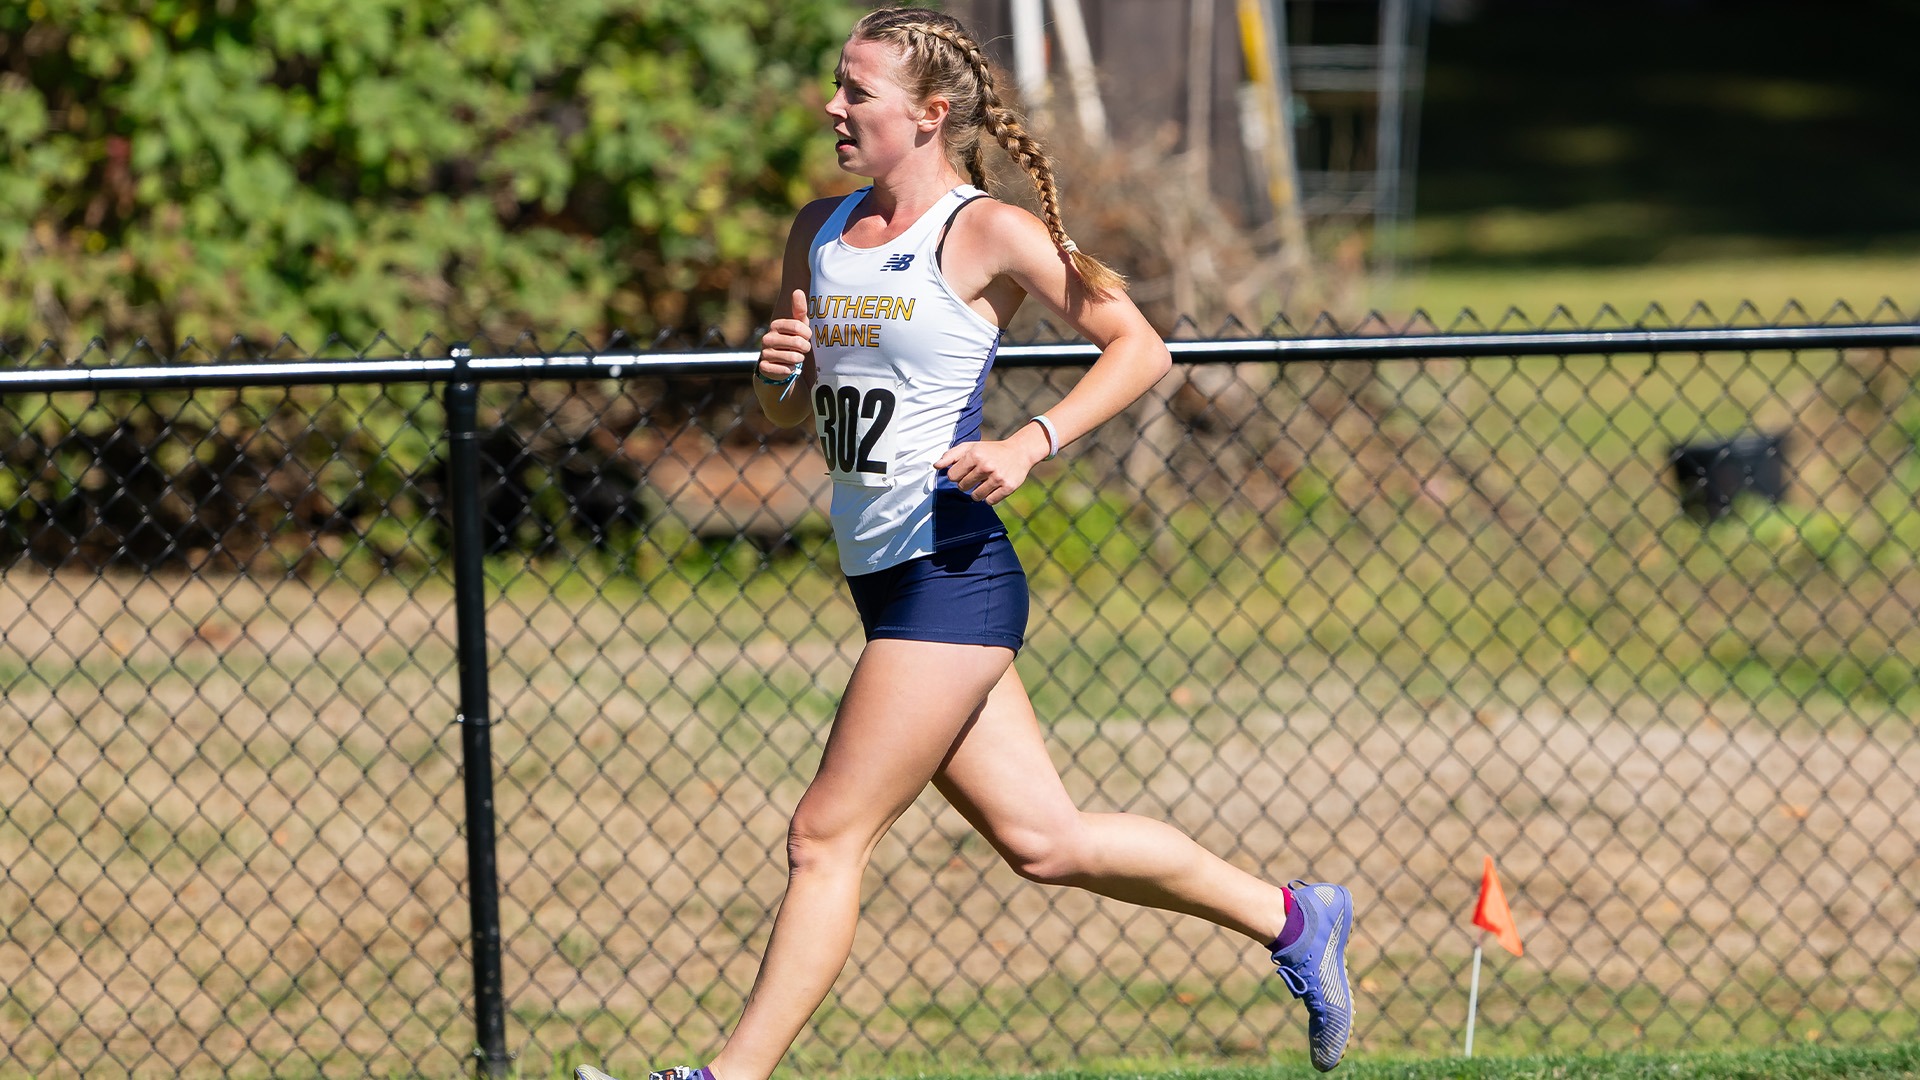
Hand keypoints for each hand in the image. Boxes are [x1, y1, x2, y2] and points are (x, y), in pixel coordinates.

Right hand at [758, 289, 810, 386]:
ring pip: (792, 357)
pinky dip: (790, 370)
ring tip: (796, 358)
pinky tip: (788, 367)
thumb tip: (797, 291)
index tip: (806, 337)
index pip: (799, 326)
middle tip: (802, 349)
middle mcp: (767, 338)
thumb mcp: (798, 326)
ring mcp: (764, 353)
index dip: (807, 334)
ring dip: (799, 359)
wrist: (779, 366)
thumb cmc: (792, 343)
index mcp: (776, 325)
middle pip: (797, 342)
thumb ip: (799, 310)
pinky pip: (784, 369)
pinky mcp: (763, 367)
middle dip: (805, 348)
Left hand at [935, 424, 1050, 503]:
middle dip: (966, 483)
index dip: (956, 475)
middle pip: (962, 487)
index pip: (952, 476)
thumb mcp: (971, 447)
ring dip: (977, 492)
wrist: (1019, 452)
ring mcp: (997, 477)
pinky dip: (990, 498)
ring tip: (985, 482)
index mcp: (974, 455)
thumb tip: (936, 466)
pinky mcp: (1008, 487)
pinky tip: (994, 488)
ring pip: (975, 497)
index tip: (965, 471)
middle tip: (976, 476)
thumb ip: (951, 455)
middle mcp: (985, 466)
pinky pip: (989, 502)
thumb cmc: (990, 450)